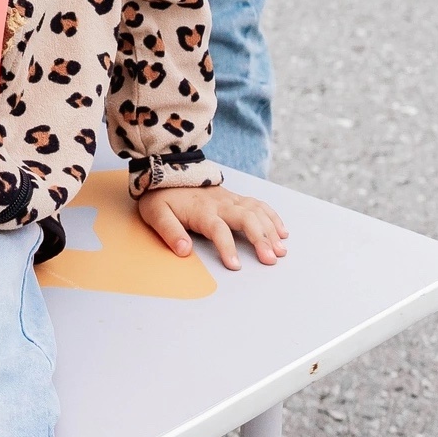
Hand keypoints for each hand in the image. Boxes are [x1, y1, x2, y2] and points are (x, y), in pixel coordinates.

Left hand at [136, 183, 287, 269]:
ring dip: (271, 230)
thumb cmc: (160, 196)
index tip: (235, 265)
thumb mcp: (155, 213)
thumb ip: (170, 231)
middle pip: (246, 218)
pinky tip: (282, 231)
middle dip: (261, 239)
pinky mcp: (235, 197)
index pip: (218, 229)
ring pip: (256, 211)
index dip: (227, 247)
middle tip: (271, 259)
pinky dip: (272, 217)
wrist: (166, 170)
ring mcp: (230, 199)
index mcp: (201, 210)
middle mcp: (220, 203)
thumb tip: (183, 250)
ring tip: (280, 250)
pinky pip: (258, 204)